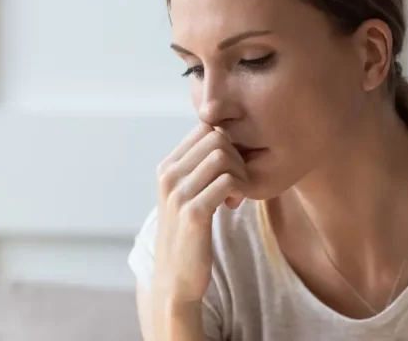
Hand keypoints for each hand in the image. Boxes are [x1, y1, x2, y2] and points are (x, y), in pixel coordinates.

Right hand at [153, 122, 248, 304]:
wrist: (175, 279)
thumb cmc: (188, 234)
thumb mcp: (186, 195)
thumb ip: (198, 168)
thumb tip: (222, 137)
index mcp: (167, 166)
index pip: (204, 127)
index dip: (227, 142)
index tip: (230, 169)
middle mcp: (168, 175)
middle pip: (216, 136)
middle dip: (237, 155)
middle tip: (238, 182)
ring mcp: (178, 193)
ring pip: (223, 154)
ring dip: (240, 173)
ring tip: (236, 194)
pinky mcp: (193, 213)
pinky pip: (227, 181)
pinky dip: (240, 189)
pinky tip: (234, 205)